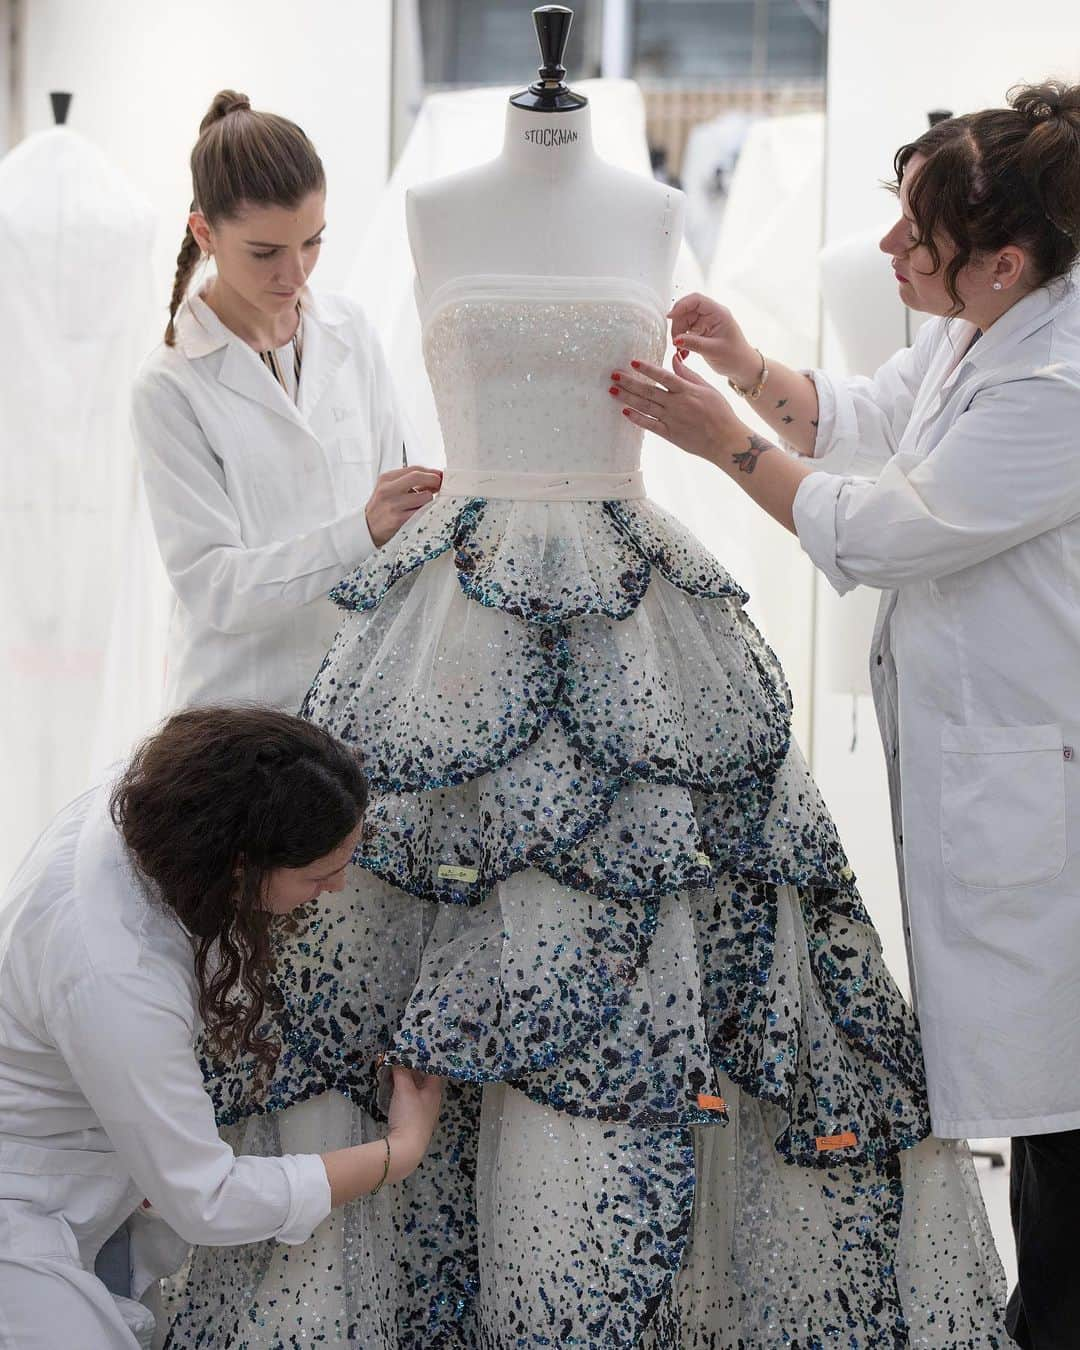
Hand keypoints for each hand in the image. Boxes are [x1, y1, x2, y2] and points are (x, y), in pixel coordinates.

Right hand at [365, 467, 442, 546]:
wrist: (366, 528)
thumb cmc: (381, 508)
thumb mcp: (389, 490)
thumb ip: (408, 482)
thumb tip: (435, 479)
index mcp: (386, 479)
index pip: (414, 469)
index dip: (431, 472)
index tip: (440, 476)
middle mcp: (388, 490)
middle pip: (418, 477)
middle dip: (434, 480)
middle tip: (440, 486)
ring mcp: (393, 505)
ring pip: (424, 497)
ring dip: (429, 501)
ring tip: (421, 505)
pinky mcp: (398, 520)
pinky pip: (421, 512)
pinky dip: (425, 512)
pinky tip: (419, 514)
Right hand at [386, 1065, 443, 1177]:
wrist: (406, 1148)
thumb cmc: (410, 1115)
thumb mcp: (404, 1089)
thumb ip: (401, 1071)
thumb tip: (398, 1058)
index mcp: (435, 1090)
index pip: (433, 1069)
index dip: (425, 1058)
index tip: (414, 1049)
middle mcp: (433, 1100)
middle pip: (424, 1079)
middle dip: (412, 1069)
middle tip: (400, 1058)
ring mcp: (424, 1112)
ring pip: (416, 1090)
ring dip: (407, 1081)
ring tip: (395, 1071)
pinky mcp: (414, 1121)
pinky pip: (410, 1101)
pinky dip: (403, 1093)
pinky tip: (394, 1091)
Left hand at [609, 355, 743, 463]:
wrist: (725, 440)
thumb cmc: (720, 412)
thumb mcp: (707, 388)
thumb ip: (688, 374)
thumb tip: (674, 359)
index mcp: (687, 390)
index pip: (663, 376)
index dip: (647, 369)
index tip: (632, 362)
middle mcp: (677, 404)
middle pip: (648, 391)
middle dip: (629, 382)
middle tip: (613, 375)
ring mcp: (672, 420)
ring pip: (645, 406)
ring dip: (627, 398)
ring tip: (613, 390)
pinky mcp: (669, 434)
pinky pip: (649, 425)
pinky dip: (636, 418)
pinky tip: (624, 411)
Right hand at [667, 292, 758, 384]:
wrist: (742, 367)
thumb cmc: (735, 357)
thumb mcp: (713, 351)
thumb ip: (694, 344)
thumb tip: (676, 339)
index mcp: (718, 313)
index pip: (696, 300)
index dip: (681, 305)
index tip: (670, 317)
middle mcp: (711, 315)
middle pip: (687, 310)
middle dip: (678, 324)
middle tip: (675, 341)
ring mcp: (706, 322)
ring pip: (684, 320)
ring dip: (678, 333)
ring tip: (680, 349)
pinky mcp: (701, 331)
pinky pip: (686, 330)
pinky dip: (681, 340)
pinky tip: (683, 351)